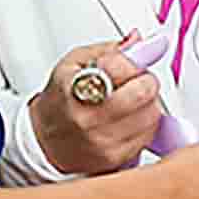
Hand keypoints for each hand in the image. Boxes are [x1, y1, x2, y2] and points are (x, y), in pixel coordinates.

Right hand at [32, 40, 166, 174]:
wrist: (46, 141)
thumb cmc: (61, 100)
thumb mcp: (75, 63)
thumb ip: (110, 50)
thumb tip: (139, 40)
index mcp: (75, 88)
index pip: (122, 66)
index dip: (139, 56)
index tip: (148, 50)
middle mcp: (89, 118)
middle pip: (143, 91)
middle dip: (146, 79)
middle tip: (136, 80)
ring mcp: (104, 141)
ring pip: (152, 113)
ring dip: (149, 103)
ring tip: (130, 101)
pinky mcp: (116, 158)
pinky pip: (150, 135)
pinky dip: (146, 123)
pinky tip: (129, 119)